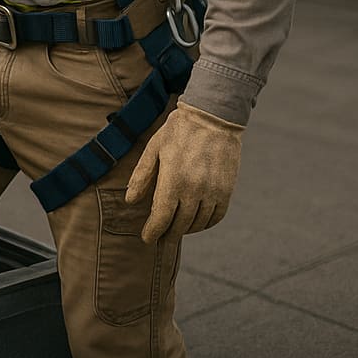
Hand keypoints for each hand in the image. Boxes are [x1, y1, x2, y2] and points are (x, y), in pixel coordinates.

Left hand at [125, 101, 243, 244]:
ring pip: (198, 223)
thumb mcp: (154, 148)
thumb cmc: (178, 131)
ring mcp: (213, 192)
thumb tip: (131, 201)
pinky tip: (196, 220)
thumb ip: (142, 176)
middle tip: (160, 237)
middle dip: (168, 233)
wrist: (212, 118)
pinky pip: (216, 217)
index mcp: (173, 179)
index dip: (153, 231)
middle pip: (179, 224)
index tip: (147, 239)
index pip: (161, 217)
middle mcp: (194, 190)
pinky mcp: (227, 190)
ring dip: (186, 229)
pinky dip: (205, 223)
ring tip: (175, 227)